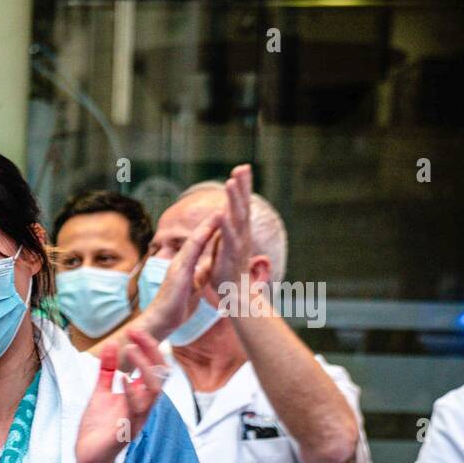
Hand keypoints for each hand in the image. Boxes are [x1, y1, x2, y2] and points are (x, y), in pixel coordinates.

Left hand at [76, 330, 165, 462]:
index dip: (146, 347)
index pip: (154, 366)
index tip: (132, 330)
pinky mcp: (128, 430)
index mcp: (139, 395)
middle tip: (135, 332)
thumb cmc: (97, 427)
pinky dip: (131, 393)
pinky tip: (122, 379)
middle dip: (150, 351)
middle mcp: (144, 404)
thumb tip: (111, 344)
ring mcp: (138, 417)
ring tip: (130, 349)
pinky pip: (137, 410)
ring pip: (154, 390)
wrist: (88, 456)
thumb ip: (106, 370)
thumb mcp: (101, 392)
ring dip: (144, 368)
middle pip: (161, 373)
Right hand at [138, 213, 221, 339]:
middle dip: (212, 220)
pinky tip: (209, 228)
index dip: (213, 229)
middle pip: (198, 236)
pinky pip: (192, 250)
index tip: (225, 216)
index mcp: (186, 265)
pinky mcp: (179, 271)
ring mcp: (178, 264)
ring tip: (221, 208)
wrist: (160, 322)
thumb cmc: (176, 308)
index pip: (201, 243)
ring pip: (195, 238)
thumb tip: (209, 267)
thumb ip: (200, 275)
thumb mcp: (194, 288)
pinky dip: (201, 237)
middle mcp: (181, 261)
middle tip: (225, 203)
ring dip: (208, 223)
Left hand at [205, 164, 253, 314]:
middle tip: (242, 166)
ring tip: (231, 181)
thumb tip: (223, 219)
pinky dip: (224, 223)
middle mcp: (242, 235)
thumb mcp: (225, 247)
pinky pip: (227, 237)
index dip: (241, 187)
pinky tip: (221, 211)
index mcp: (239, 232)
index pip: (240, 205)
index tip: (241, 169)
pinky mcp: (230, 254)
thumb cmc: (228, 272)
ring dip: (234, 198)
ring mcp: (237, 244)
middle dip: (242, 185)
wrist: (234, 296)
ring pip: (237, 217)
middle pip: (242, 205)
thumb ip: (225, 233)